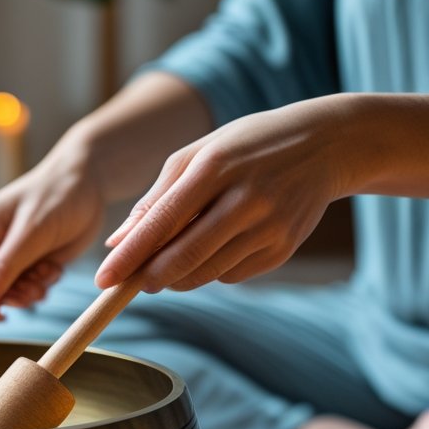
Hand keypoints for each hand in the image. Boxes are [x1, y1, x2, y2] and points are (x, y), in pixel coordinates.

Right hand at [0, 136, 105, 326]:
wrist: (87, 187)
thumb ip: (3, 269)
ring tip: (40, 278)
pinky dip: (35, 291)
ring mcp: (1, 260)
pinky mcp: (22, 268)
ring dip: (18, 297)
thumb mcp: (30, 235)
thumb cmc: (55, 198)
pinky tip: (50, 271)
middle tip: (0, 316)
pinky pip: (19, 295)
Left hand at [97, 96, 352, 291]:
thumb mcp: (198, 154)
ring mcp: (269, 226)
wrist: (325, 145)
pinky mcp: (283, 248)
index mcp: (216, 167)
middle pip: (184, 257)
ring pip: (206, 273)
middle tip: (133, 282)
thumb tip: (117, 242)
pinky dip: (212, 271)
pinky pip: (232, 275)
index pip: (163, 222)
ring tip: (169, 264)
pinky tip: (216, 248)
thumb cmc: (247, 147)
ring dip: (178, 277)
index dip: (130, 256)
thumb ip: (156, 198)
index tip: (104, 280)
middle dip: (150, 277)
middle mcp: (245, 198)